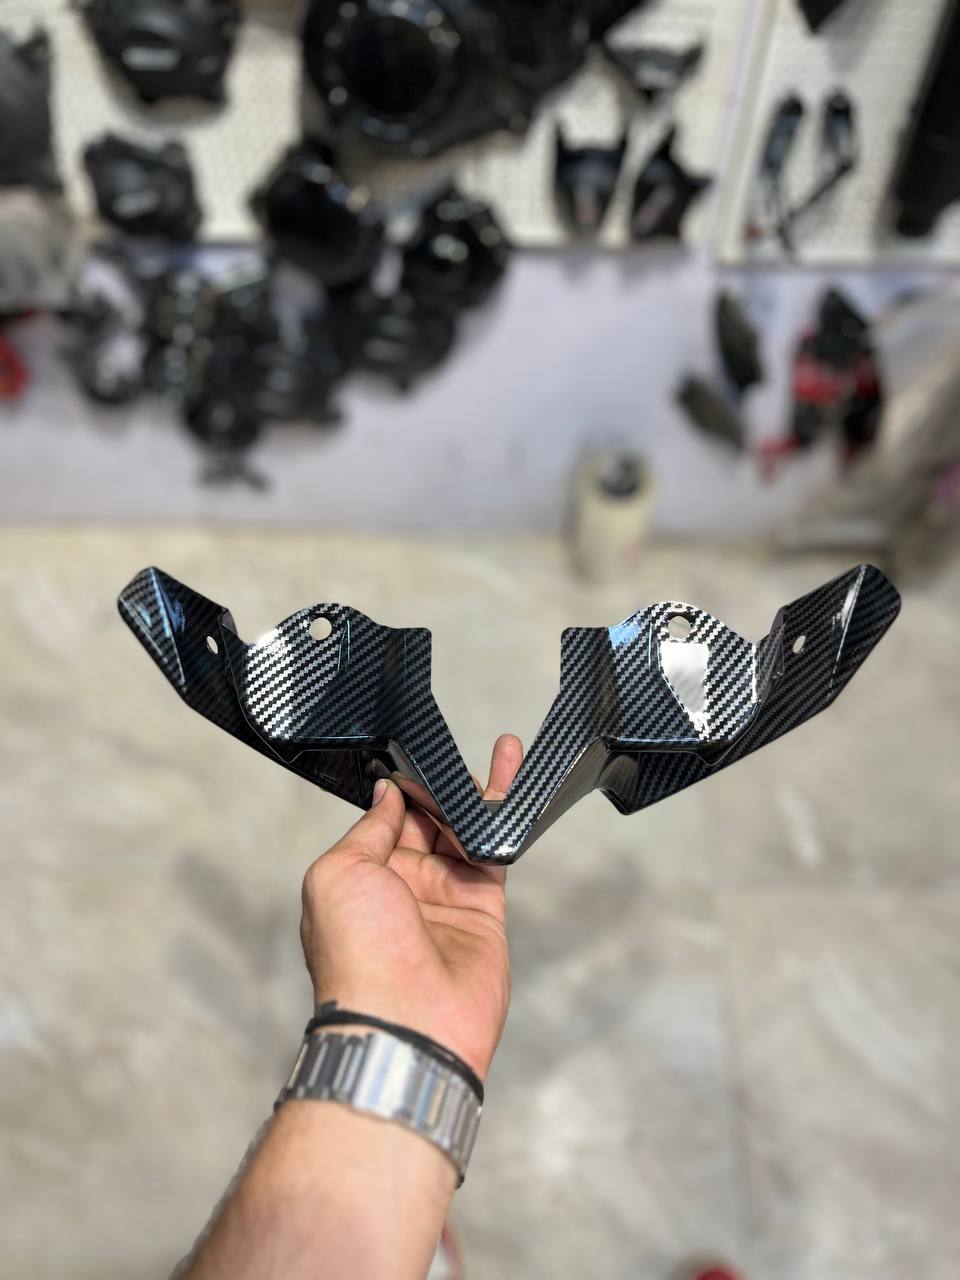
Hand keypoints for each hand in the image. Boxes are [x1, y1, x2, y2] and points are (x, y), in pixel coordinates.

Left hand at [300, 735, 523, 1080]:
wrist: (407, 1020)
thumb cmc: (358, 954)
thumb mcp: (338, 873)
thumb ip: (370, 829)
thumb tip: (388, 795)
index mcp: (359, 880)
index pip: (385, 821)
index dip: (403, 789)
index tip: (418, 758)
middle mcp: (402, 888)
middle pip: (429, 822)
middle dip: (444, 787)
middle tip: (460, 753)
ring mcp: (445, 898)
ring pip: (467, 833)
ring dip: (484, 793)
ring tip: (504, 749)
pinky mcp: (484, 910)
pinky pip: (498, 855)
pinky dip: (508, 822)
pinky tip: (516, 788)